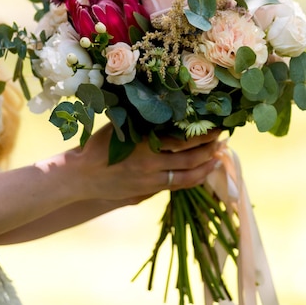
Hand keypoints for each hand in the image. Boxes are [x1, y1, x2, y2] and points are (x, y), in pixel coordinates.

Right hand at [69, 124, 220, 202]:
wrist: (82, 176)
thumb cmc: (98, 146)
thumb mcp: (120, 127)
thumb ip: (142, 123)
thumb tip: (168, 112)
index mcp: (144, 144)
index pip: (182, 140)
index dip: (202, 135)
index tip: (216, 126)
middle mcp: (151, 164)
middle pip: (190, 158)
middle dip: (210, 149)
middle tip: (223, 139)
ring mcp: (150, 181)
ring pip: (187, 176)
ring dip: (206, 166)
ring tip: (219, 157)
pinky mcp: (148, 192)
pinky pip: (177, 186)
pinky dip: (193, 179)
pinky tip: (202, 173)